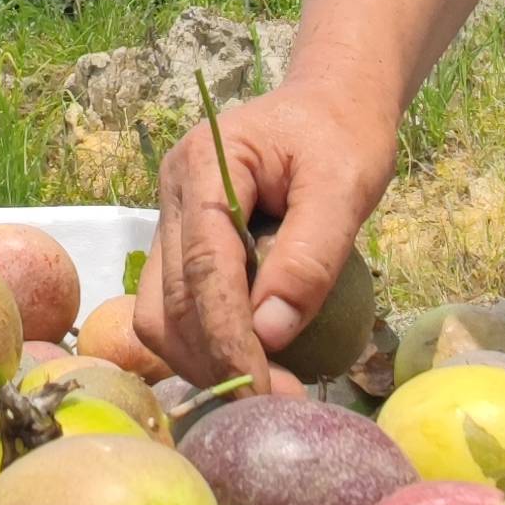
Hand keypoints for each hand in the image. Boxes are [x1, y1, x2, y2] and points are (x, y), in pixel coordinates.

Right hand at [139, 84, 394, 392]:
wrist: (332, 102)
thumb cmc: (344, 134)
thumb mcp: (346, 186)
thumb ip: (309, 256)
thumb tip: (271, 334)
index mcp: (206, 165)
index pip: (203, 268)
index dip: (229, 337)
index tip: (267, 389)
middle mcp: (173, 193)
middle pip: (168, 301)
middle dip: (216, 360)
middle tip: (275, 402)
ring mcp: (170, 218)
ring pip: (159, 313)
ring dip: (203, 360)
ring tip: (265, 388)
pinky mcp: (182, 243)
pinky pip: (177, 306)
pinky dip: (206, 343)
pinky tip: (252, 362)